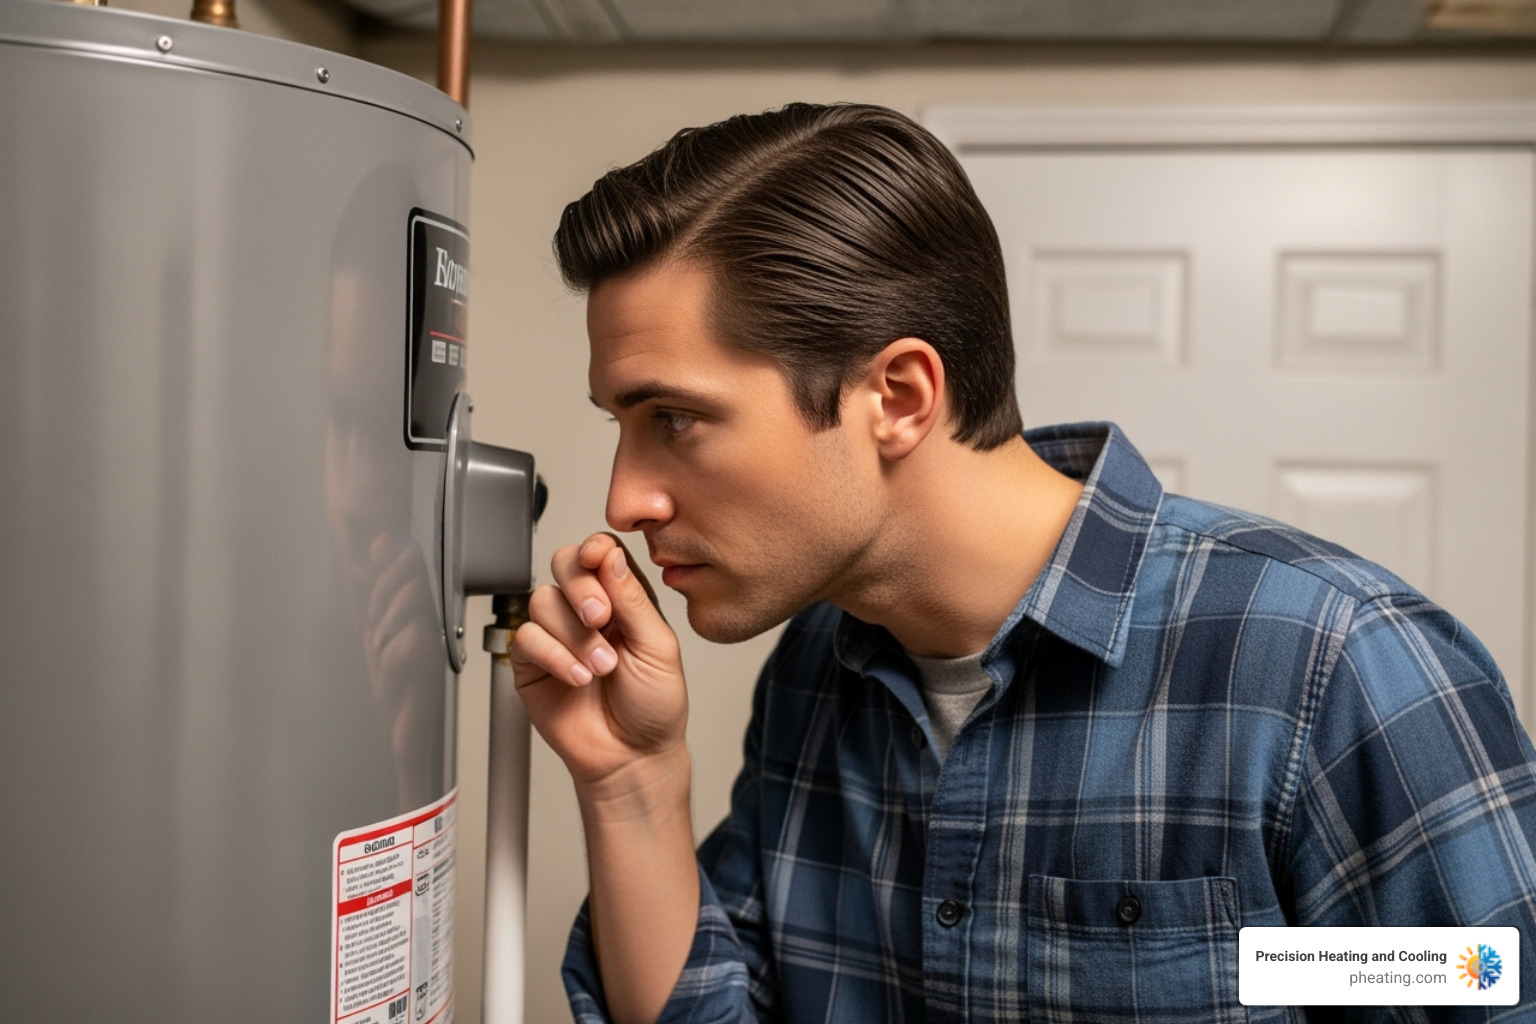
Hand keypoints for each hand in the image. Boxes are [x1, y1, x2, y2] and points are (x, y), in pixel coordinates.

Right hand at [511, 533, 687, 793]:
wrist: (632, 756)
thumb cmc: (654, 705)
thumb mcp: (658, 647)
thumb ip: (633, 599)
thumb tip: (611, 554)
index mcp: (624, 597)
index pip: (601, 553)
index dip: (595, 549)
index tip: (597, 560)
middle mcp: (588, 609)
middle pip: (565, 564)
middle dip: (581, 588)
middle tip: (600, 618)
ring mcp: (558, 634)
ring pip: (543, 600)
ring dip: (573, 634)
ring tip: (600, 667)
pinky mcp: (533, 662)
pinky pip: (527, 637)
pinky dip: (554, 656)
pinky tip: (577, 677)